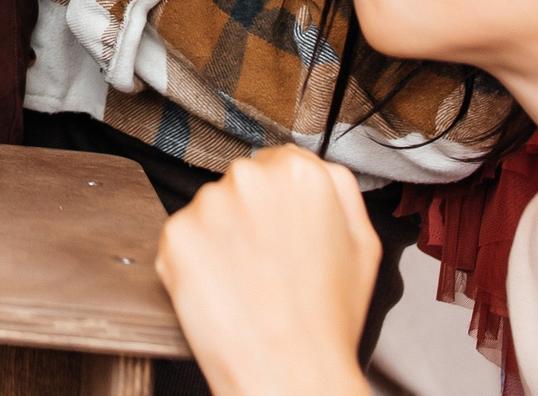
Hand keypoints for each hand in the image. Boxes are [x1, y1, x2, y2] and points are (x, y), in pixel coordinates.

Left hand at [158, 145, 378, 395]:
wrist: (288, 371)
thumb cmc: (327, 319)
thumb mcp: (362, 243)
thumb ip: (339, 191)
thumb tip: (317, 170)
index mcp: (300, 173)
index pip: (278, 165)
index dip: (280, 205)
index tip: (280, 232)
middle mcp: (249, 177)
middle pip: (242, 184)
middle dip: (249, 216)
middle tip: (266, 264)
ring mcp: (207, 205)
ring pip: (211, 211)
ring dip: (221, 237)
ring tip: (246, 282)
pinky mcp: (175, 235)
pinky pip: (183, 239)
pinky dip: (195, 261)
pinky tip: (222, 289)